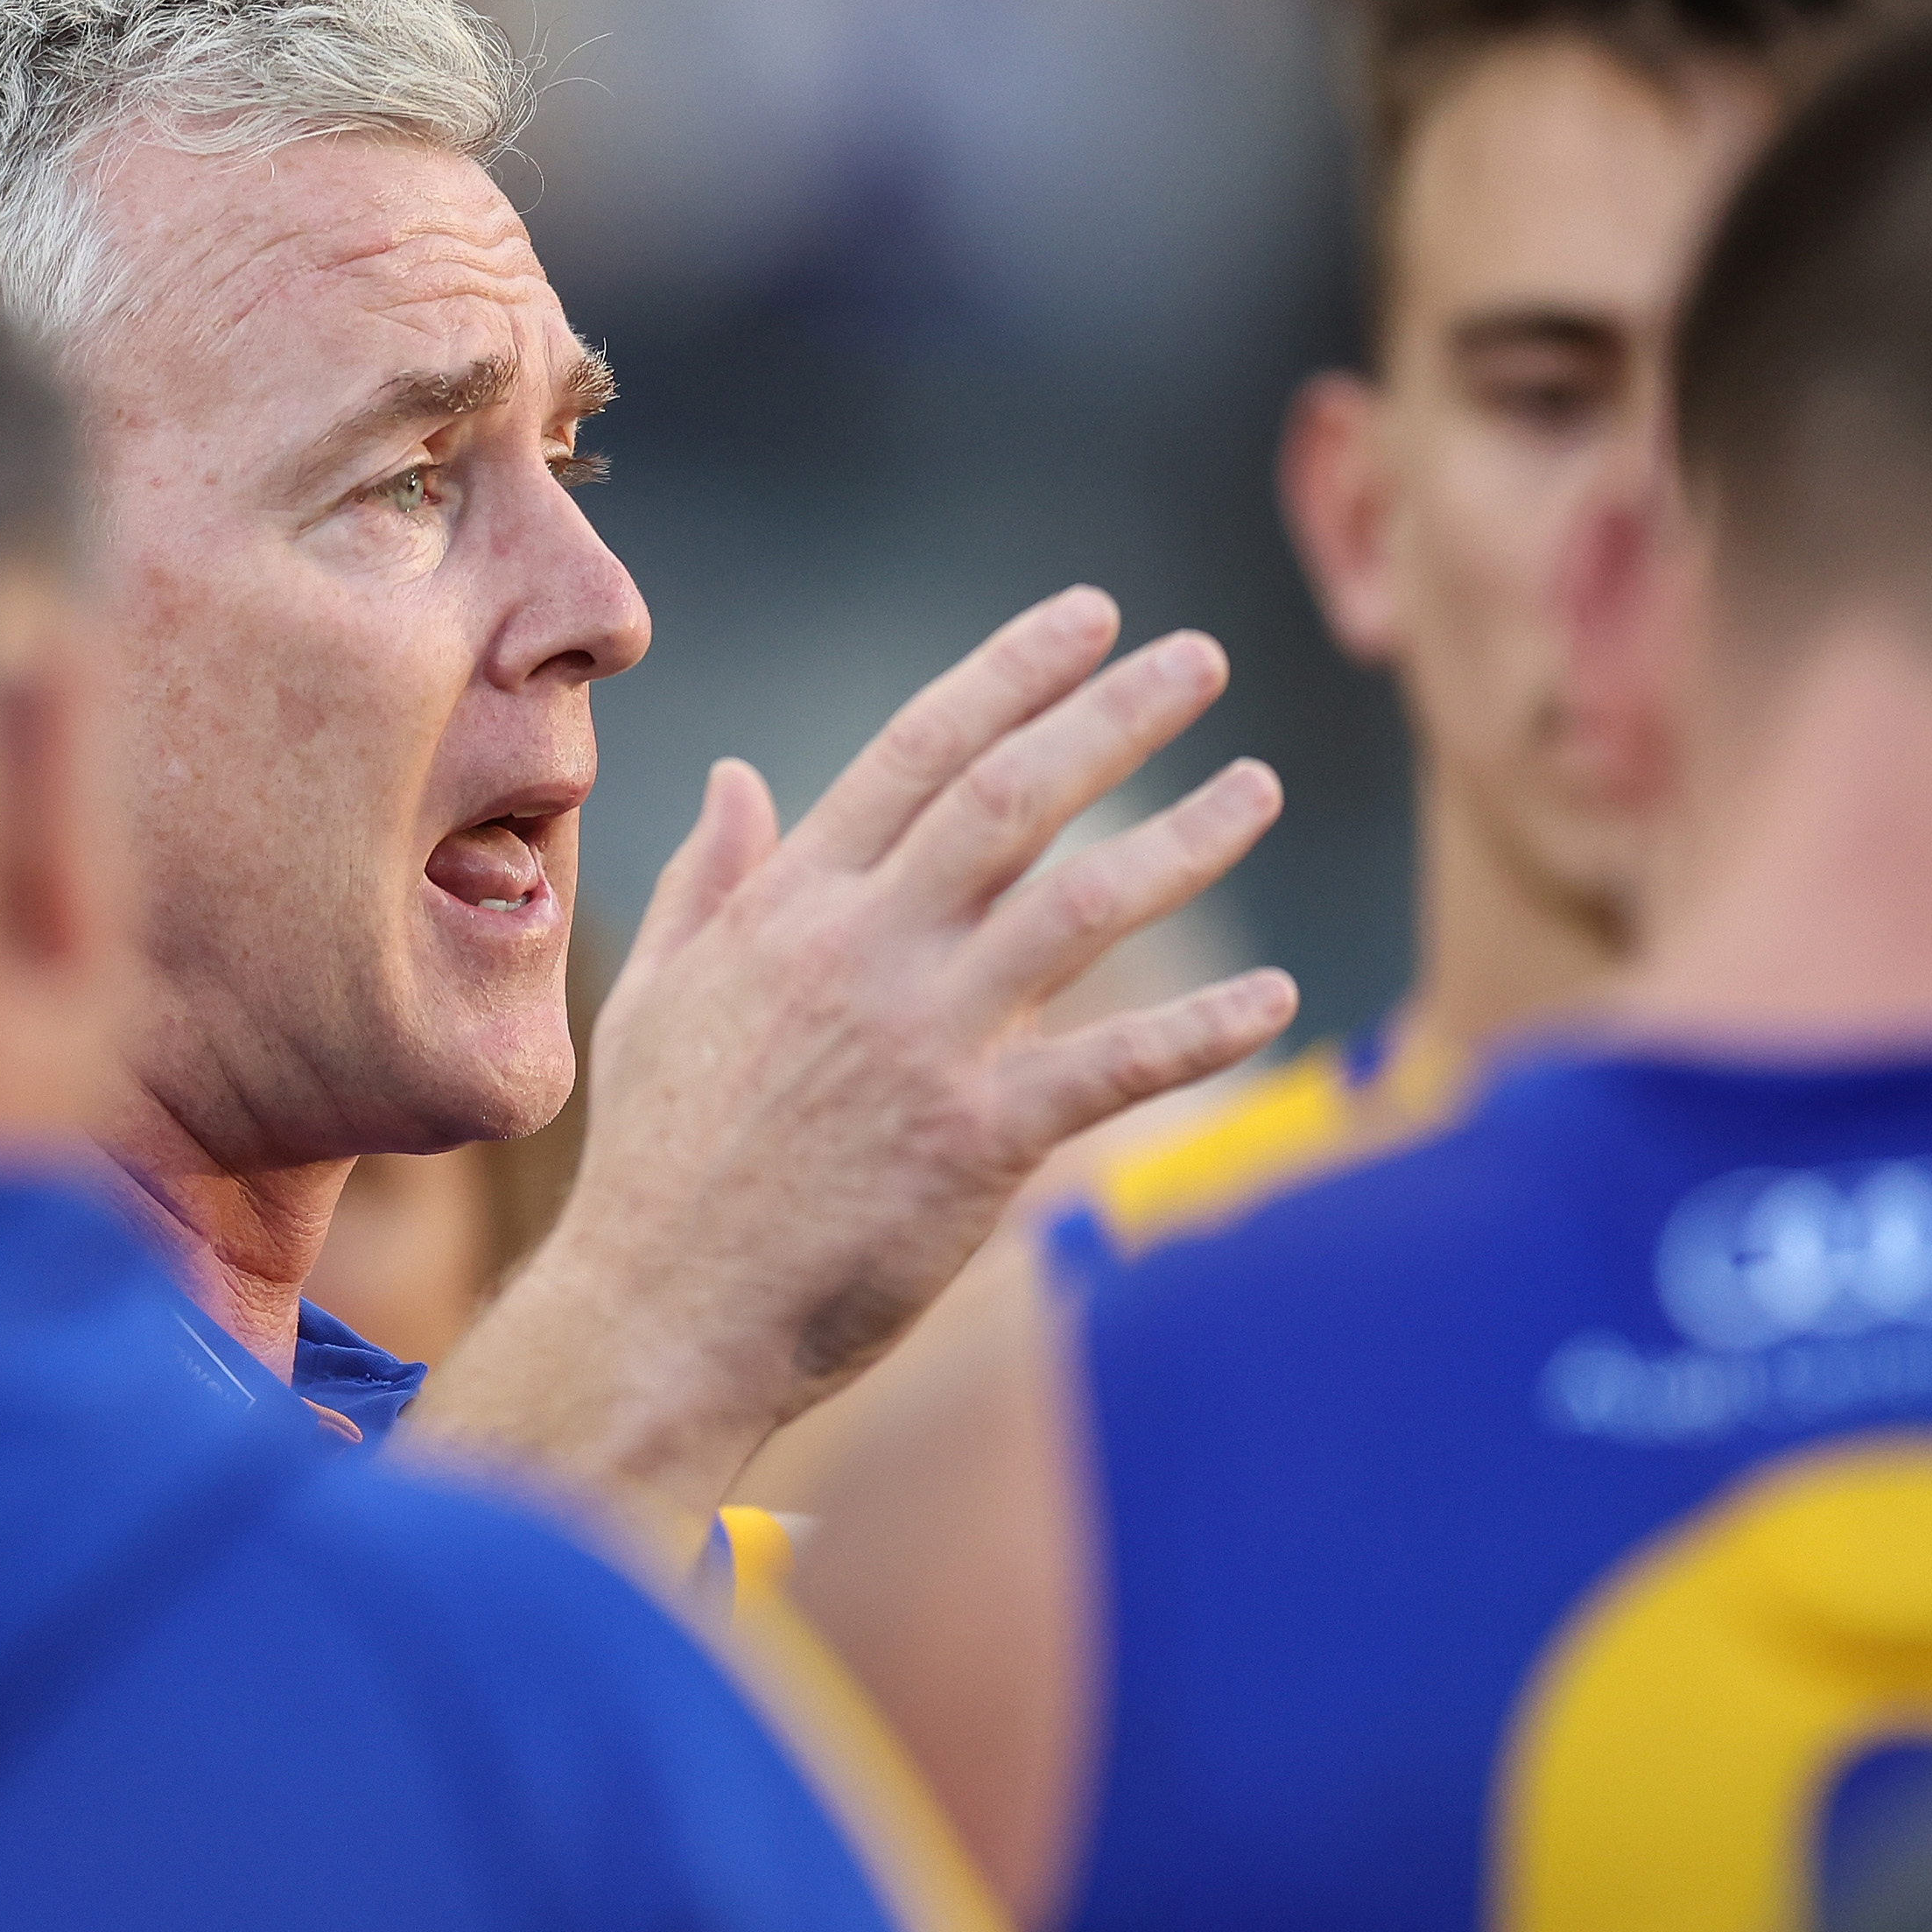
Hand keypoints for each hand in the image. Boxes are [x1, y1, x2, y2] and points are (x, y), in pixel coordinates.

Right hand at [405, 587, 1293, 1542]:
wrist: (659, 1314)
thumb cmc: (657, 1164)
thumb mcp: (656, 995)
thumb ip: (707, 880)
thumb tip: (735, 775)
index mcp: (792, 906)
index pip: (920, 747)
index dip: (1015, 671)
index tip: (1092, 617)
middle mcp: (864, 949)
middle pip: (1012, 795)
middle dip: (1116, 713)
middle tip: (1201, 658)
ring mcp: (924, 1040)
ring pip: (1079, 904)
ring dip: (1183, 839)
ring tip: (1259, 788)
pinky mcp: (974, 1139)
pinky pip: (1115, 1066)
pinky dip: (1203, 1030)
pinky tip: (1276, 998)